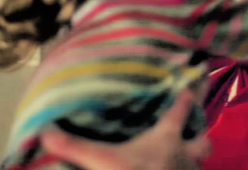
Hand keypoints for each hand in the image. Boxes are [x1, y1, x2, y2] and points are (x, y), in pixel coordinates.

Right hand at [41, 90, 210, 169]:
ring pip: (199, 162)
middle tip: (194, 133)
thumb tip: (46, 132)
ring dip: (193, 159)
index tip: (190, 85)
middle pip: (202, 141)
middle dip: (199, 136)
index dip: (186, 96)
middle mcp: (183, 155)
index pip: (180, 110)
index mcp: (167, 138)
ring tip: (183, 157)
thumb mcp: (103, 160)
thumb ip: (75, 146)